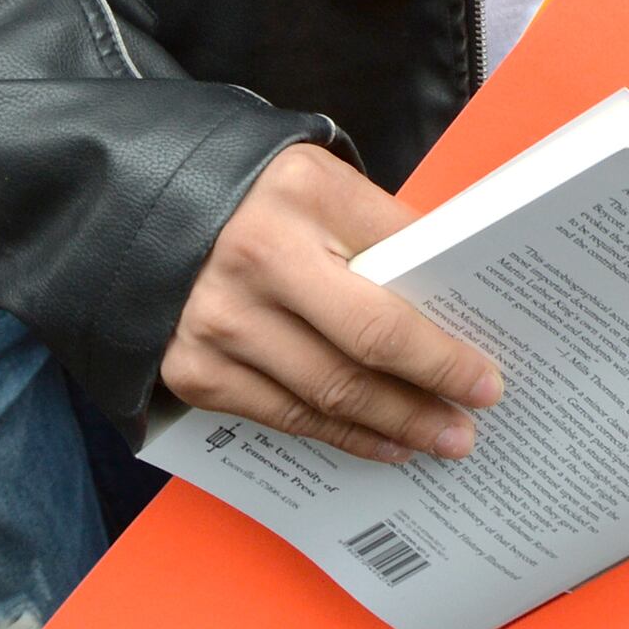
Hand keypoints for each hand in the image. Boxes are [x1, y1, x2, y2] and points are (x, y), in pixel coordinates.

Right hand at [161, 144, 503, 462]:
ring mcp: (219, 318)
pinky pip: (286, 417)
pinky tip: (385, 443)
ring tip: (444, 438)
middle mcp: (256, 254)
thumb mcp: (319, 185)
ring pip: (331, 391)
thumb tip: (451, 301)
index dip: (447, 323)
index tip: (487, 365)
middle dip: (435, 383)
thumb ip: (377, 231)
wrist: (141, 215)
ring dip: (398, 422)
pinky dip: (343, 436)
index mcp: (301, 192)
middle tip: (479, 410)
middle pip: (369, 338)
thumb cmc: (257, 201)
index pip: (399, 263)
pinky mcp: (193, 370)